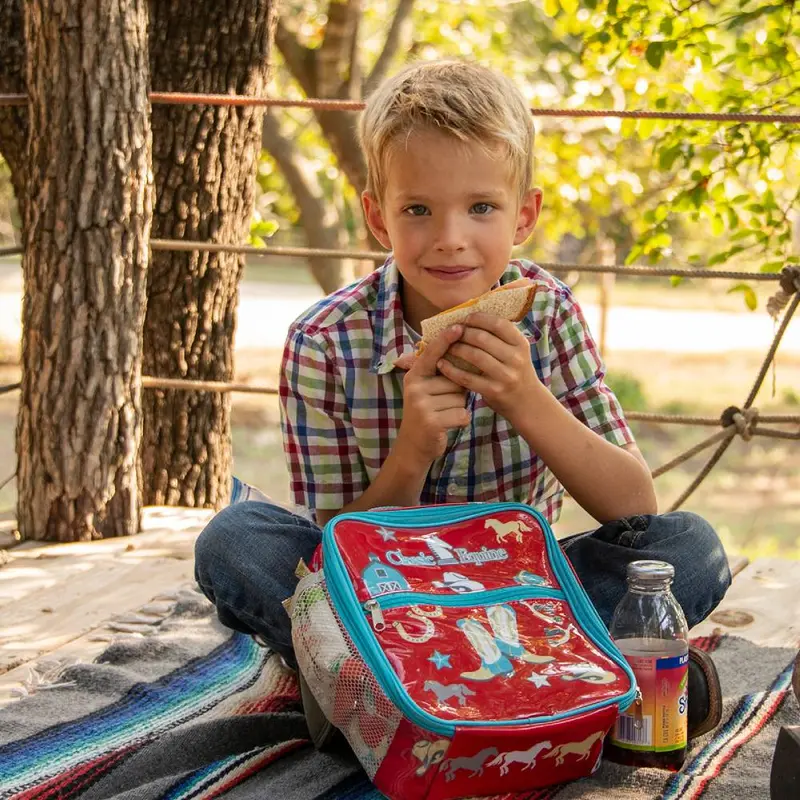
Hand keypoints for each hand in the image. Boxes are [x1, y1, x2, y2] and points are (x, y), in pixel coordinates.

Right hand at [393, 325, 470, 464]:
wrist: (413, 446)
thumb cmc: (427, 413)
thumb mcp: (426, 390)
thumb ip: (439, 372)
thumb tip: (461, 349)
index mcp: (414, 375)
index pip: (432, 353)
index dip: (446, 339)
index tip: (459, 326)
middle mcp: (415, 387)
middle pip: (455, 379)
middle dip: (457, 392)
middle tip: (443, 403)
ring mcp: (421, 405)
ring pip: (460, 398)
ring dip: (459, 407)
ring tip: (444, 414)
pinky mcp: (432, 422)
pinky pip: (462, 414)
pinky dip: (461, 420)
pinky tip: (449, 424)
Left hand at [436, 312, 540, 420]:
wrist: (527, 403)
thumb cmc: (515, 371)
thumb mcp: (516, 352)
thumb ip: (500, 337)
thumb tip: (473, 316)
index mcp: (521, 344)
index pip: (498, 324)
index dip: (479, 318)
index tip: (466, 318)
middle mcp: (515, 358)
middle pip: (482, 338)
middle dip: (463, 333)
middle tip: (452, 333)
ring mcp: (505, 375)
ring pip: (474, 356)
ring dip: (456, 348)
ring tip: (447, 346)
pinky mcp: (493, 390)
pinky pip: (466, 377)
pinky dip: (451, 370)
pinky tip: (442, 364)